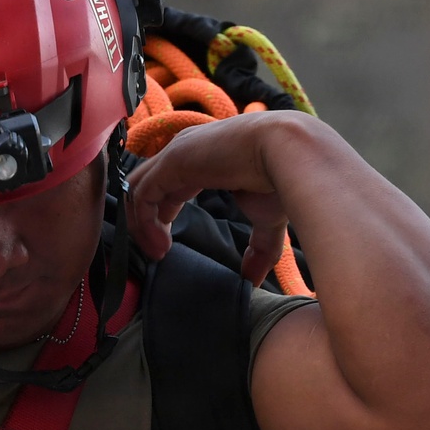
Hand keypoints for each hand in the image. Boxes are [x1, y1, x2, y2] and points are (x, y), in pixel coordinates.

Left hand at [126, 112, 296, 284]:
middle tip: (158, 253)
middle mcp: (185, 151)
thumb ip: (258, 247)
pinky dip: (145, 222)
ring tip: (158, 253)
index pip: (165, 187)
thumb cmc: (285, 176)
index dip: (159, 219)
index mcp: (202, 159)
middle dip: (145, 223)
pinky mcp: (173, 159)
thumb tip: (253, 278)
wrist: (292, 151)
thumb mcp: (267, 220)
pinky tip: (160, 245)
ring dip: (141, 225)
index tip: (167, 249)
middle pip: (145, 187)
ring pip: (138, 189)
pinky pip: (143, 194)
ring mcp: (177, 153)